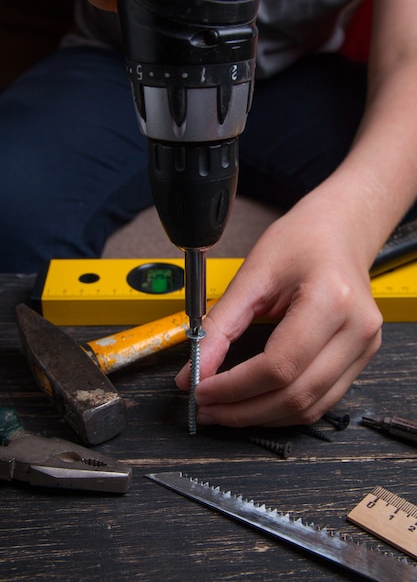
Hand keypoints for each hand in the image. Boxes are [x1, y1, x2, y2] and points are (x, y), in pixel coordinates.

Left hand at [175, 192, 382, 427]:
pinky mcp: (362, 357)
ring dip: (262, 416)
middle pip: (296, 395)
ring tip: (225, 409)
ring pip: (310, 407)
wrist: (338, 233)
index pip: (279, 366)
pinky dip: (284, 409)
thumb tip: (194, 371)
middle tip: (207, 407)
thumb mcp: (251, 276)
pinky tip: (256, 403)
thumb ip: (220, 327)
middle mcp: (357, 329)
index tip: (201, 390)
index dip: (234, 388)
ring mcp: (365, 347)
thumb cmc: (300, 242)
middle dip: (243, 410)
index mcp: (331, 299)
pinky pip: (321, 400)